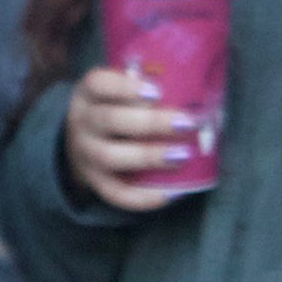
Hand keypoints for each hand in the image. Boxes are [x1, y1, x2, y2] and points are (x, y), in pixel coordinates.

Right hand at [63, 62, 199, 211]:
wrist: (80, 144)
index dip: (125, 88)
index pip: (98, 84)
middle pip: (109, 120)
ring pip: (110, 156)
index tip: (157, 92)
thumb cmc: (114, 110)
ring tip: (182, 155)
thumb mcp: (119, 93)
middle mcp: (82, 123)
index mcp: (89, 94)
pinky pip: (115, 193)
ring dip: (148, 156)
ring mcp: (85, 155)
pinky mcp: (95, 182)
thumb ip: (148, 91)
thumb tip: (200, 100)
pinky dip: (142, 197)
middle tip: (185, 124)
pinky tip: (171, 193)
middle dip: (149, 123)